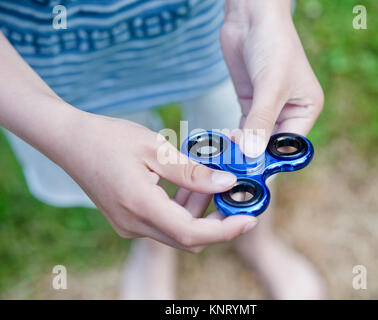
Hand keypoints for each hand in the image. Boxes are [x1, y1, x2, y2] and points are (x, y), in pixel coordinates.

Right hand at [51, 111, 257, 251]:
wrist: (70, 141)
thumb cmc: (109, 138)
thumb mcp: (156, 148)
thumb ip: (193, 171)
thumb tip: (227, 183)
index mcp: (139, 206)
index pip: (191, 233)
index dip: (225, 230)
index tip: (248, 218)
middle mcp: (133, 224)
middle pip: (188, 237)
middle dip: (215, 218)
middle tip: (229, 189)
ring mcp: (128, 225)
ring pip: (177, 230)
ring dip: (199, 209)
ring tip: (208, 176)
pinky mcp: (127, 220)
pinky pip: (163, 222)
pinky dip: (182, 208)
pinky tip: (188, 182)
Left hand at [221, 0, 323, 156]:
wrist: (251, 16)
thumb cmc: (272, 44)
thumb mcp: (270, 86)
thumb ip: (260, 120)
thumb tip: (252, 153)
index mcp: (305, 108)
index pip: (290, 144)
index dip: (272, 158)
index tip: (253, 172)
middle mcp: (289, 111)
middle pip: (271, 143)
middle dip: (255, 155)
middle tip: (236, 169)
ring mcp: (267, 108)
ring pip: (255, 137)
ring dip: (242, 148)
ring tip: (227, 160)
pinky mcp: (250, 102)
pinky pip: (243, 126)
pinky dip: (234, 136)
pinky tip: (224, 145)